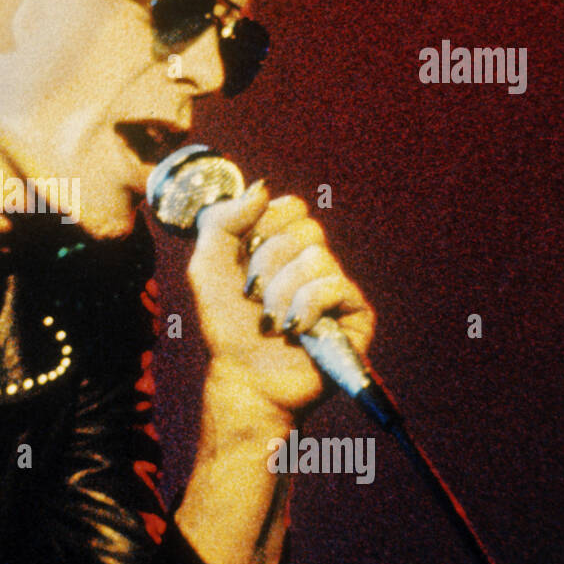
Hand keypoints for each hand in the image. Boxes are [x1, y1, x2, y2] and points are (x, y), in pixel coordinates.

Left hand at [187, 178, 375, 417]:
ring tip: (272, 321)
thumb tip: (263, 187)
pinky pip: (334, 285)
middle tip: (253, 295)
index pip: (290, 206)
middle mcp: (314, 260)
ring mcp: (336, 285)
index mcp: (283, 243)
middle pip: (305, 227)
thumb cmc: (227, 324)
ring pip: (316, 257)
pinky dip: (306, 307)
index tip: (242, 258)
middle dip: (267, 263)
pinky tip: (295, 330)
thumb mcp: (208, 265)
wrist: (244, 375)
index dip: (262, 227)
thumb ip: (223, 220)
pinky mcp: (355, 312)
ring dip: (281, 293)